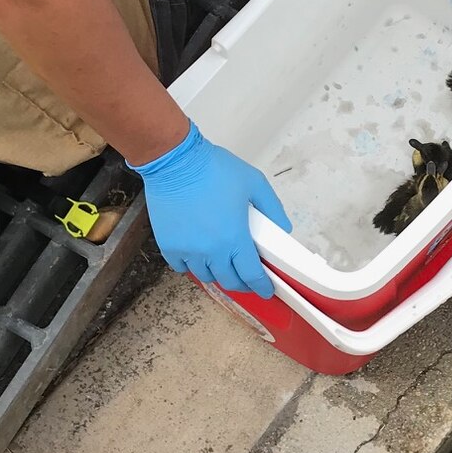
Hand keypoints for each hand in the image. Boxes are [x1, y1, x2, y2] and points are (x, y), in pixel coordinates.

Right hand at [137, 123, 291, 298]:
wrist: (175, 162)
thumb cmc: (214, 169)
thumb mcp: (254, 183)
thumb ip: (272, 208)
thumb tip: (283, 228)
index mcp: (234, 238)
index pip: (251, 275)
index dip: (261, 286)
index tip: (265, 290)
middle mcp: (210, 251)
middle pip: (229, 281)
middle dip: (242, 283)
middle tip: (247, 278)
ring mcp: (187, 250)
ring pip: (205, 276)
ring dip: (217, 274)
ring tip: (223, 264)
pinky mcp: (168, 245)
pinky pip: (182, 267)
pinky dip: (192, 266)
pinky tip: (199, 256)